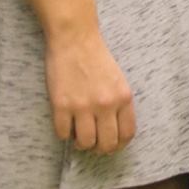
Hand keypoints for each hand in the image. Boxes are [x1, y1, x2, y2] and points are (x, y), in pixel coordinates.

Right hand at [44, 26, 135, 153]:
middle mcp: (106, 104)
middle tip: (93, 144)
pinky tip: (66, 123)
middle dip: (100, 149)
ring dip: (81, 143)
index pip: (127, 133)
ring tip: (78, 134)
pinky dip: (64, 133)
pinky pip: (63, 134)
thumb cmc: (97, 58)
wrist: (75, 40)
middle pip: (107, 144)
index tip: (112, 145)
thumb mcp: (118, 81)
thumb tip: (114, 130)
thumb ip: (119, 104)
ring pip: (85, 143)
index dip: (119, 145)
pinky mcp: (61, 105)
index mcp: (123, 97)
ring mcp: (83, 106)